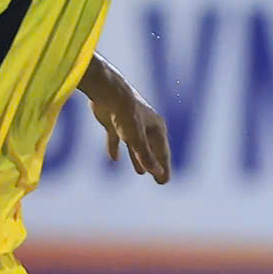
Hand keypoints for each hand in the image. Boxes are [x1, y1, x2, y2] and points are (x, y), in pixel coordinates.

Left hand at [84, 64, 171, 183]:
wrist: (108, 91)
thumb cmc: (126, 113)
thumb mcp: (137, 138)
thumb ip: (146, 156)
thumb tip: (159, 173)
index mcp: (157, 128)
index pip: (163, 152)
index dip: (164, 168)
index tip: (164, 182)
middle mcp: (147, 125)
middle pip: (152, 149)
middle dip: (154, 164)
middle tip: (157, 180)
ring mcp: (130, 123)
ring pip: (136, 145)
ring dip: (138, 158)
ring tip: (140, 172)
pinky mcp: (114, 122)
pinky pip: (117, 139)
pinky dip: (116, 148)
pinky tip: (113, 158)